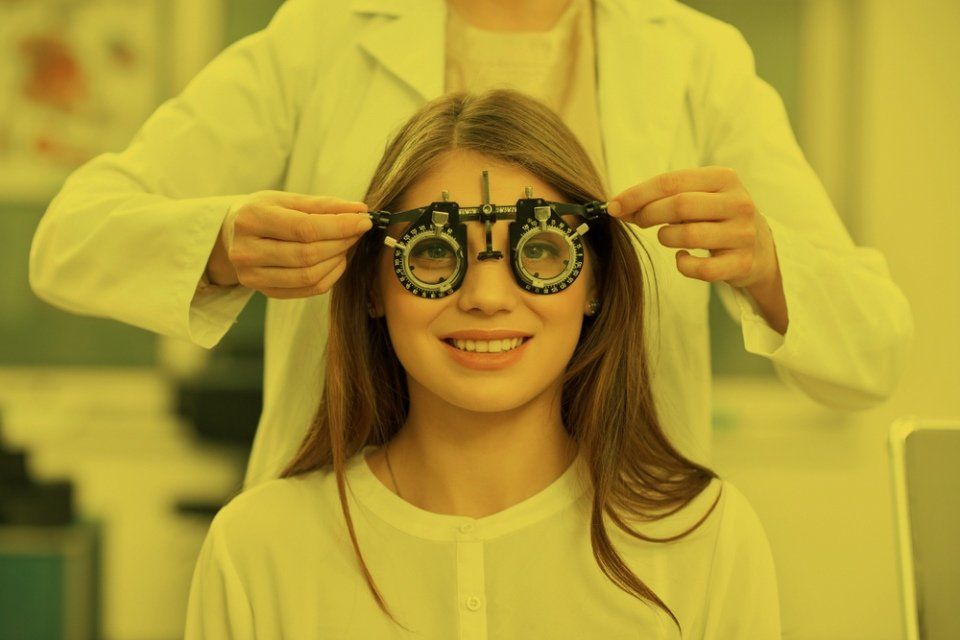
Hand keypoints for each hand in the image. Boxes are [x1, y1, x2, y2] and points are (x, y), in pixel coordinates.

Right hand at [209, 190, 371, 298]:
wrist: (231, 234)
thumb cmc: (263, 212)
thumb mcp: (286, 199)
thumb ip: (323, 205)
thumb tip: (360, 210)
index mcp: (251, 219)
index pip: (304, 228)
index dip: (340, 226)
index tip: (364, 220)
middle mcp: (247, 251)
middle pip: (308, 254)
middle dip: (341, 242)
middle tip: (358, 231)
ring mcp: (252, 276)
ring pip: (309, 276)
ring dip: (338, 260)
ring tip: (347, 244)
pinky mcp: (264, 292)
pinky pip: (307, 290)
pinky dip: (330, 277)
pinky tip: (338, 261)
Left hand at [607, 166, 778, 289]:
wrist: (760, 248)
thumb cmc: (716, 217)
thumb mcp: (699, 196)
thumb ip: (662, 197)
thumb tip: (617, 207)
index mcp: (724, 178)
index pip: (671, 181)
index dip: (637, 195)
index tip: (613, 206)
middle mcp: (738, 203)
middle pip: (678, 205)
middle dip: (648, 215)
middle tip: (638, 222)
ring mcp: (743, 234)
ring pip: (687, 236)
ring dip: (666, 238)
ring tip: (668, 237)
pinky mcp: (742, 263)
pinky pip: (700, 269)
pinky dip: (683, 265)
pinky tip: (683, 258)